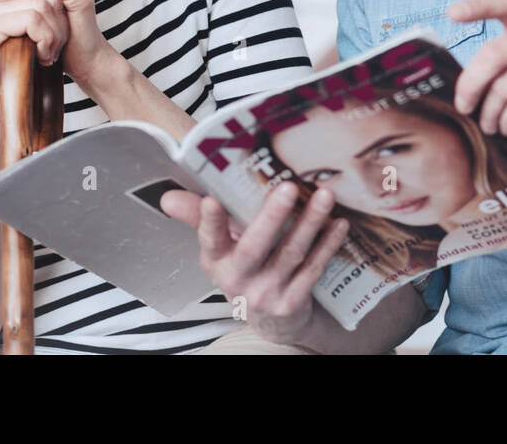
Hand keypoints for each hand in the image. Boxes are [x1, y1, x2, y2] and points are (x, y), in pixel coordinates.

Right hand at [160, 182, 348, 346]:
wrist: (272, 320)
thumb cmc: (245, 269)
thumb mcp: (220, 248)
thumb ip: (200, 219)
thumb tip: (168, 197)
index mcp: (216, 262)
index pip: (210, 240)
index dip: (209, 222)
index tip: (212, 200)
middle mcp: (238, 280)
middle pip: (255, 247)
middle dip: (272, 216)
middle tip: (288, 187)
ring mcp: (266, 293)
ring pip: (290, 254)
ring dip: (310, 223)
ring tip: (324, 195)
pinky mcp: (292, 302)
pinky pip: (312, 270)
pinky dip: (328, 246)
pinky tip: (339, 224)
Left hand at [448, 0, 506, 140]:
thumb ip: (504, 51)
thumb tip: (461, 82)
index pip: (502, 3)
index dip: (475, 7)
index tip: (452, 13)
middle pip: (491, 57)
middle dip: (469, 86)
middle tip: (463, 106)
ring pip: (502, 89)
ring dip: (488, 113)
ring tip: (488, 123)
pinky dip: (504, 122)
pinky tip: (504, 127)